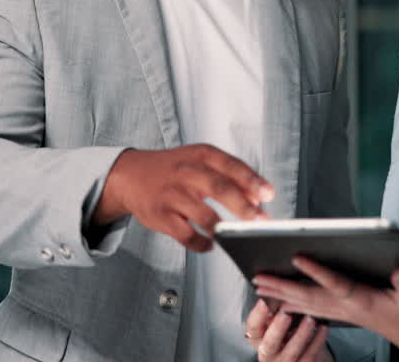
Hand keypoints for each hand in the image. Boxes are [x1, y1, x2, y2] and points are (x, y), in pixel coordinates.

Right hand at [94, 144, 273, 251]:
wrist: (130, 175)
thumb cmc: (173, 169)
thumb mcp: (199, 160)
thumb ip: (228, 176)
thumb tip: (258, 199)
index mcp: (200, 155)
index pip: (231, 165)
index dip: (251, 180)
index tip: (268, 194)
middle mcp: (186, 173)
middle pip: (219, 189)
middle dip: (243, 207)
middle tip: (261, 220)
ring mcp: (172, 195)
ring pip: (204, 215)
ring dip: (224, 229)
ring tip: (236, 237)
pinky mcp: (161, 216)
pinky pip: (186, 235)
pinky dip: (202, 243)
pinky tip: (210, 244)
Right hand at [245, 299, 331, 360]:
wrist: (299, 352)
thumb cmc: (284, 328)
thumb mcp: (274, 320)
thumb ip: (273, 308)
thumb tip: (276, 282)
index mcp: (257, 337)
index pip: (253, 327)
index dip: (258, 315)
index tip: (264, 300)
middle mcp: (267, 352)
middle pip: (270, 343)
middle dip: (278, 329)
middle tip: (286, 313)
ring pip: (292, 351)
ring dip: (301, 334)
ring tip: (311, 318)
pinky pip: (310, 355)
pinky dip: (318, 341)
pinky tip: (324, 327)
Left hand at [255, 257, 398, 360]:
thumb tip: (398, 271)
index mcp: (363, 301)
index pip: (335, 284)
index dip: (316, 271)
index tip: (297, 257)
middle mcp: (347, 308)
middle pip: (309, 296)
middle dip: (282, 286)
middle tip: (258, 276)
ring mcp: (343, 313)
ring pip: (306, 303)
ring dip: (281, 294)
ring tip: (259, 285)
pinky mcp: (342, 313)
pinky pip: (311, 308)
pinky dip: (293, 303)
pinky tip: (279, 300)